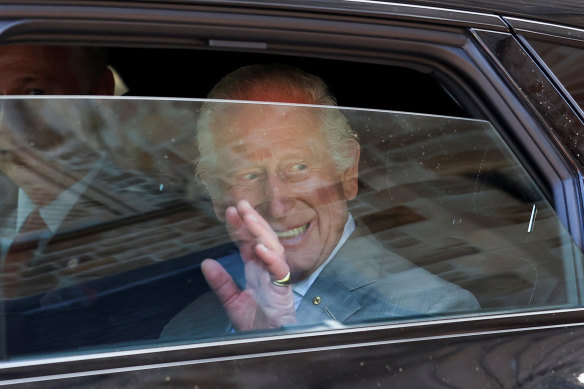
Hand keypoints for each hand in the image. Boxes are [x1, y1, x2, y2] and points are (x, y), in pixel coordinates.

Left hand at [201, 200, 295, 330]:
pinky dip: (270, 257)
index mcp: (255, 270)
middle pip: (262, 239)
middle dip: (252, 221)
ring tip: (249, 218)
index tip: (230, 211)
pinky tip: (260, 248)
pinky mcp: (282, 289)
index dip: (240, 227)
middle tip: (241, 204)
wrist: (266, 343)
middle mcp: (266, 269)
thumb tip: (206, 262)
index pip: (248, 242)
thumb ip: (221, 282)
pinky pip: (279, 269)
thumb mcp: (232, 301)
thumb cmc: (255, 323)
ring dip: (261, 232)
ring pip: (273, 247)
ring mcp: (276, 277)